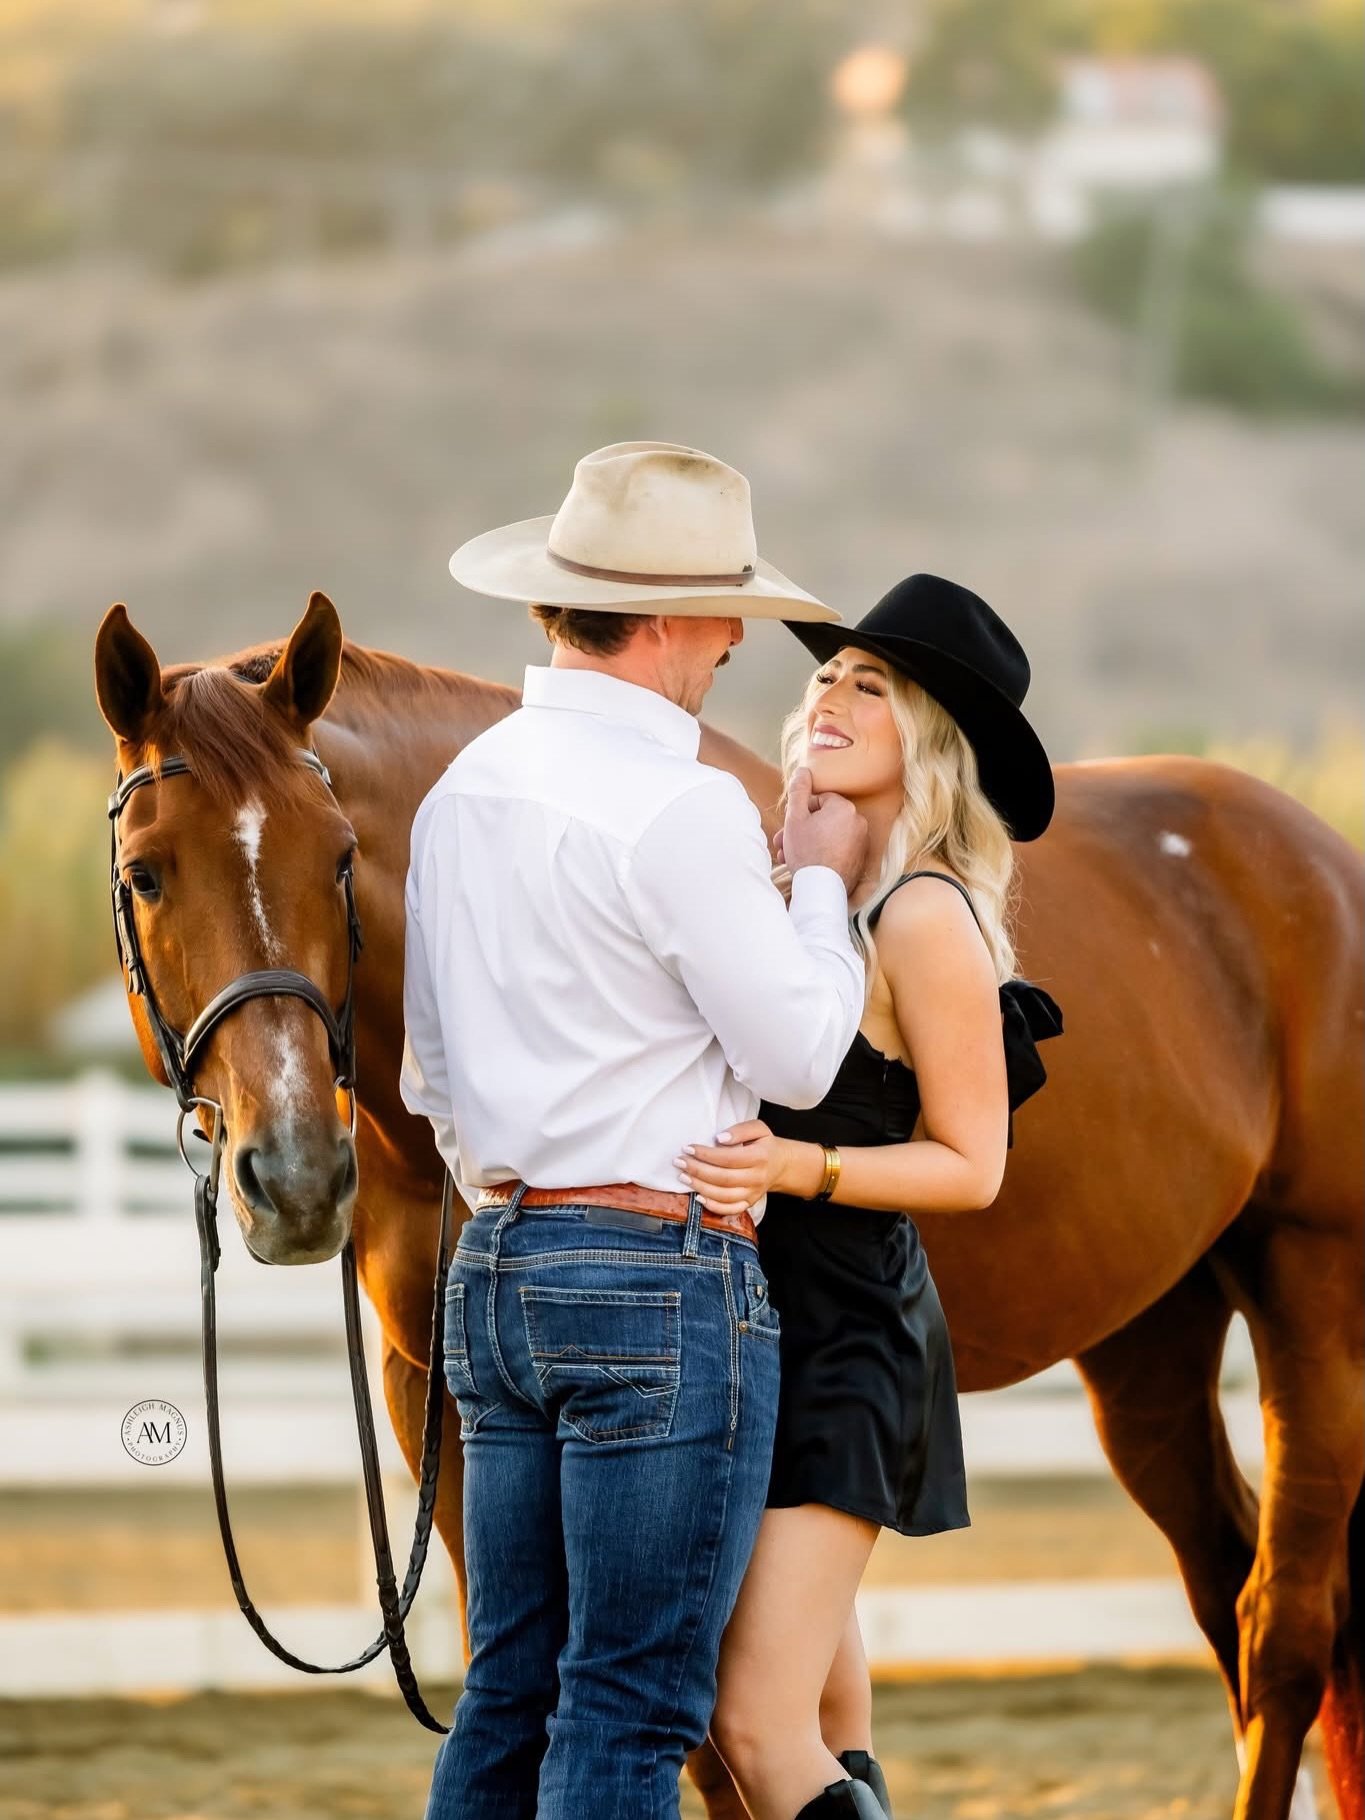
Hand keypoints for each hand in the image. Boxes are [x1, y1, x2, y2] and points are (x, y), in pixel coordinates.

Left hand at [673, 1120, 789, 1219]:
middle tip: (679, 1162)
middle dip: (697, 1170)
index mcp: (760, 1157)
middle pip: (723, 1178)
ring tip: (683, 1177)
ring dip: (700, 1187)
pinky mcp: (749, 1203)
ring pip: (723, 1195)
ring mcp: (753, 1193)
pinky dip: (713, 1206)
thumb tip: (719, 1138)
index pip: (728, 1158)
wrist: (781, 1165)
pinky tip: (698, 1197)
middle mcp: (757, 1178)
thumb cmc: (764, 1144)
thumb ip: (740, 1130)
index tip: (688, 1148)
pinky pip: (729, 1210)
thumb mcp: (758, 1129)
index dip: (706, 1154)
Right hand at [781, 766, 866, 892]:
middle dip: (801, 831)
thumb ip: (798, 790)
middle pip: (823, 819)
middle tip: (784, 843)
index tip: (790, 827)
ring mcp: (862, 842)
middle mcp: (858, 822)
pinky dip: (823, 854)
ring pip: (828, 835)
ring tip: (791, 856)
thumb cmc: (807, 851)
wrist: (822, 889)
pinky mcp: (861, 859)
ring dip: (809, 843)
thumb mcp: (795, 817)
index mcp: (844, 807)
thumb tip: (803, 770)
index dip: (801, 813)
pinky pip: (838, 849)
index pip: (818, 801)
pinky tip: (808, 864)